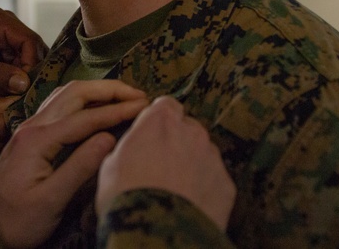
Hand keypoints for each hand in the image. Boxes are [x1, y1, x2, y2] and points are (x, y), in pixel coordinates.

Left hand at [0, 7, 47, 102]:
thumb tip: (25, 82)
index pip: (28, 40)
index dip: (31, 65)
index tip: (24, 88)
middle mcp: (5, 26)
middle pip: (32, 51)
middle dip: (26, 75)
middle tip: (16, 96)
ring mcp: (6, 40)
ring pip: (28, 62)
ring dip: (20, 81)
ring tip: (6, 97)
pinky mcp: (4, 54)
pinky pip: (19, 69)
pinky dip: (13, 83)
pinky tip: (1, 94)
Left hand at [0, 80, 148, 248]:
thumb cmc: (18, 221)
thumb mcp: (51, 201)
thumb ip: (79, 168)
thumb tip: (109, 137)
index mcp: (37, 140)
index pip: (85, 117)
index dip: (117, 110)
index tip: (144, 107)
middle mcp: (32, 126)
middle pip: (75, 93)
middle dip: (110, 90)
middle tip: (140, 95)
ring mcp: (29, 127)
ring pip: (67, 94)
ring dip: (97, 91)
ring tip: (125, 96)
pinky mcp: (31, 134)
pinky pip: (60, 104)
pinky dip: (84, 99)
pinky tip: (97, 106)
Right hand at [95, 96, 234, 231]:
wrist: (158, 233)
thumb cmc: (126, 195)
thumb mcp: (111, 164)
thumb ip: (130, 145)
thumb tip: (135, 146)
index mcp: (161, 121)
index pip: (165, 105)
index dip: (158, 119)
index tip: (151, 133)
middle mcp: (192, 132)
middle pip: (187, 128)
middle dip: (177, 141)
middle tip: (161, 165)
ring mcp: (213, 158)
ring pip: (203, 153)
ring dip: (192, 164)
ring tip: (176, 189)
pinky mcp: (226, 184)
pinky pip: (215, 179)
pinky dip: (205, 188)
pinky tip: (190, 204)